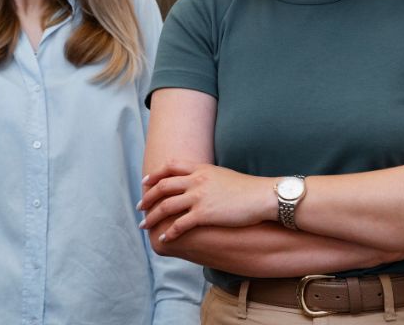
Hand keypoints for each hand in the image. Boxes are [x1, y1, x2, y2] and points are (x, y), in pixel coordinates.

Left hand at [139, 161, 273, 241]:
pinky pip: (180, 224)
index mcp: (201, 169)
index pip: (171, 166)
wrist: (262, 196)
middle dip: (148, 197)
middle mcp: (197, 180)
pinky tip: (164, 238)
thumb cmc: (247, 188)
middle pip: (163, 186)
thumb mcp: (223, 175)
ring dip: (152, 216)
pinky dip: (169, 231)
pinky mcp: (204, 214)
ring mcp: (199, 197)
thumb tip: (199, 183)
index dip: (155, 174)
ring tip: (144, 225)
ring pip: (166, 206)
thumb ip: (207, 177)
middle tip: (140, 207)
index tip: (145, 182)